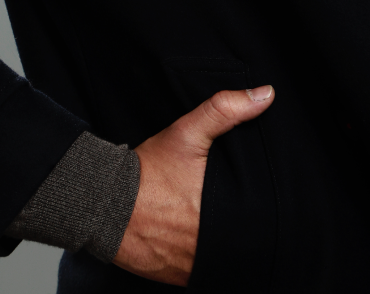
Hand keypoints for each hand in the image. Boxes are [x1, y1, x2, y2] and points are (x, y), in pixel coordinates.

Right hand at [113, 85, 274, 285]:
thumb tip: (267, 95)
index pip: (259, 222)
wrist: (102, 203)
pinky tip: (198, 240)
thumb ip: (226, 110)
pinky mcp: (176, 279)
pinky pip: (200, 273)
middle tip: (238, 209)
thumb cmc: (148, 171)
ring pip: (224, 260)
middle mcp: (208, 247)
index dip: (265, 212)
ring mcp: (192, 268)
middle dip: (243, 228)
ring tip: (221, 224)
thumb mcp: (187, 133)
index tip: (266, 199)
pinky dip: (202, 259)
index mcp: (220, 215)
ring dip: (224, 245)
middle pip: (243, 242)